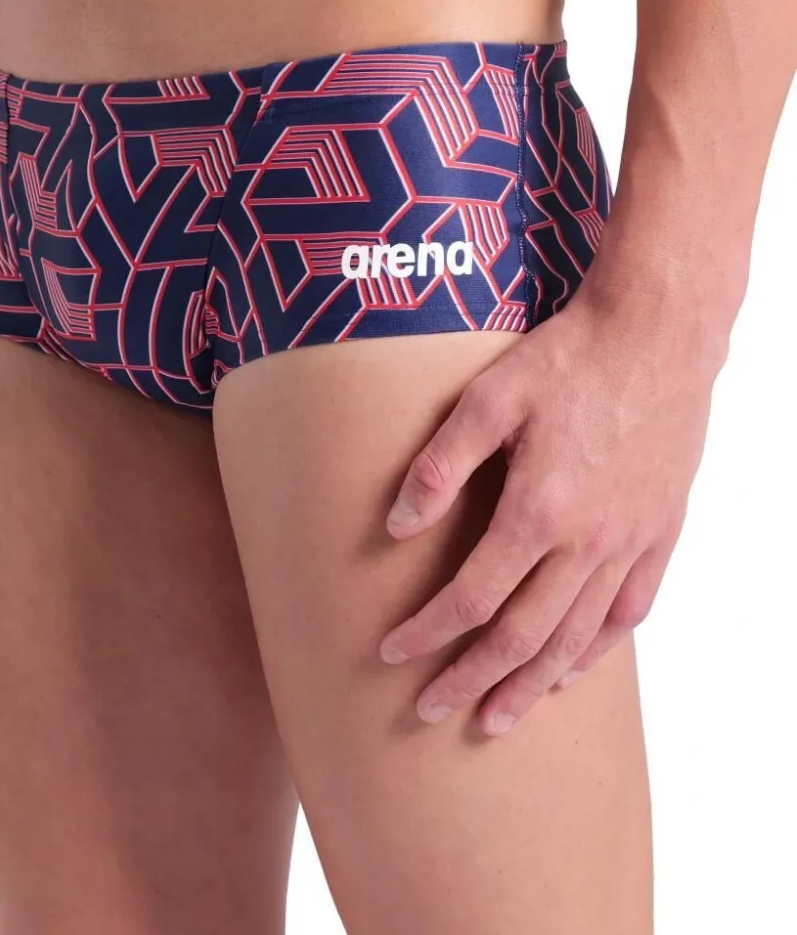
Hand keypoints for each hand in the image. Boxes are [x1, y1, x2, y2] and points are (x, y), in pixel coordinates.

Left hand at [379, 288, 725, 735]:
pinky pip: (630, 612)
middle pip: (522, 637)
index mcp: (538, 511)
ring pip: (576, 638)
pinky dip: (596, 651)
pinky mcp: (659, 531)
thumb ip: (440, 466)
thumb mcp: (487, 397)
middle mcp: (589, 542)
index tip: (390, 653)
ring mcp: (631, 542)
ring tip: (497, 717)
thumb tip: (397, 526)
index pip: (471, 599)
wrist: (656, 333)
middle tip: (431, 712)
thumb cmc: (567, 359)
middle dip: (471, 680)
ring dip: (532, 684)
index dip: (427, 633)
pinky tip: (571, 669)